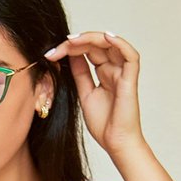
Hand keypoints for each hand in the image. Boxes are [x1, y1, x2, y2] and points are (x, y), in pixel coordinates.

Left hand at [45, 31, 144, 158]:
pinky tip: (105, 37)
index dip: (70, 48)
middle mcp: (114, 70)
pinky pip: (130, 55)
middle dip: (75, 43)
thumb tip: (69, 55)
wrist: (115, 143)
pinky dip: (120, 43)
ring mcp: (123, 73)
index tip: (50, 54)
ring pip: (111, 44)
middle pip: (97, 44)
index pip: (88, 51)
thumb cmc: (104, 124)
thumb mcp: (84, 94)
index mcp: (104, 73)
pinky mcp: (130, 79)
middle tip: (55, 49)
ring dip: (91, 38)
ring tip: (72, 41)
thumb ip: (80, 74)